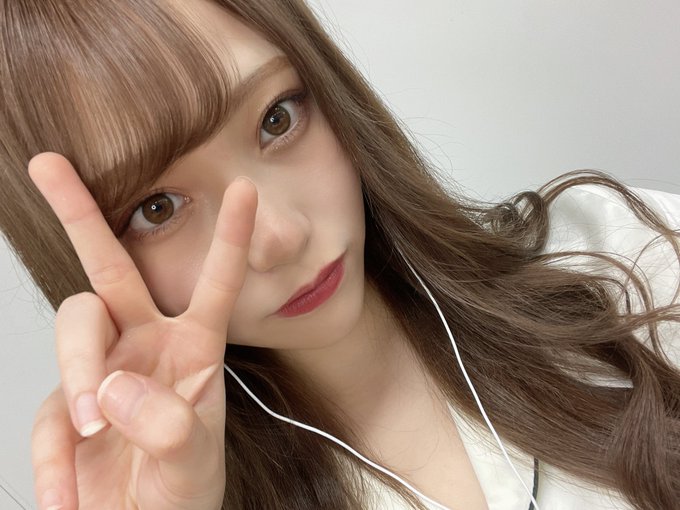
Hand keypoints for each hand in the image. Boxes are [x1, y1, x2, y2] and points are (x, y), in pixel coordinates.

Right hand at [28, 152, 256, 509]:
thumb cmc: (181, 491)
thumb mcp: (192, 463)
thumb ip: (169, 427)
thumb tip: (114, 389)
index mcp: (193, 348)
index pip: (215, 285)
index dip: (231, 239)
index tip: (247, 189)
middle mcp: (144, 345)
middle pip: (109, 268)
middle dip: (80, 214)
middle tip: (48, 164)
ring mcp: (100, 370)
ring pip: (74, 332)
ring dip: (77, 376)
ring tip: (95, 433)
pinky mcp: (64, 407)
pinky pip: (48, 414)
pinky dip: (54, 457)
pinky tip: (71, 494)